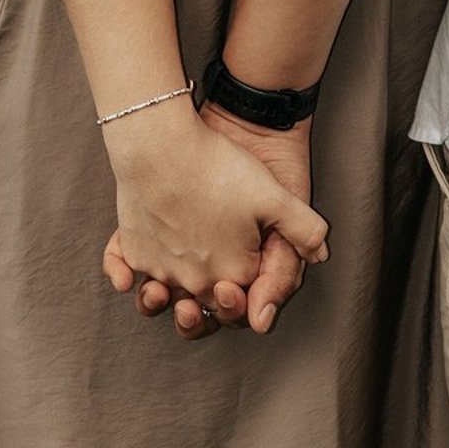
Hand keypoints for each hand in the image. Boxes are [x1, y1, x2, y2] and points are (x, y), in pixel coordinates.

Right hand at [100, 100, 326, 341]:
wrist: (161, 144)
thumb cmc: (218, 168)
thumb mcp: (274, 196)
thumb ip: (305, 229)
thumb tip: (321, 253)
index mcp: (232, 277)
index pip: (244, 298)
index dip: (251, 286)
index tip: (249, 265)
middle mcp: (194, 283)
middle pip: (205, 303)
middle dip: (214, 299)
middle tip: (219, 284)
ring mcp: (160, 270)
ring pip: (167, 293)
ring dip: (170, 296)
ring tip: (173, 285)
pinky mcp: (133, 251)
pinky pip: (128, 272)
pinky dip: (126, 274)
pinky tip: (128, 274)